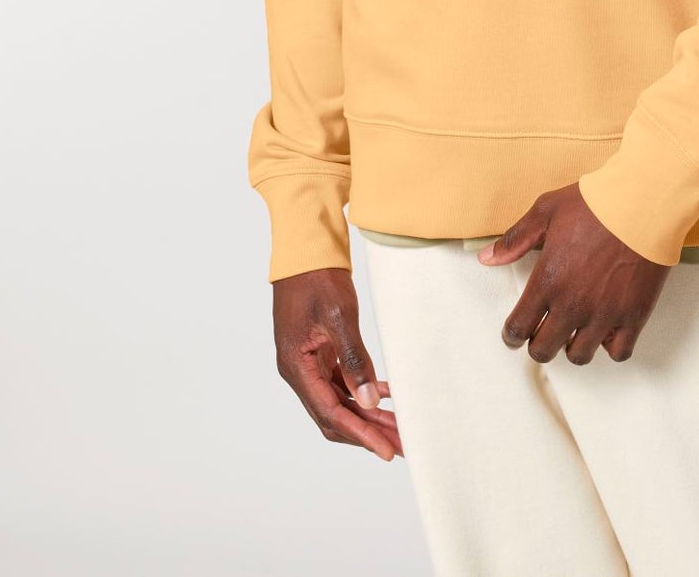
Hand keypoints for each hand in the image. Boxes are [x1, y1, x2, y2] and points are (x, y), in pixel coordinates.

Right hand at [271, 267, 402, 459]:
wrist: (305, 248)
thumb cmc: (317, 277)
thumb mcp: (339, 316)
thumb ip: (354, 359)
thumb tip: (369, 400)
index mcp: (296, 366)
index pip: (330, 413)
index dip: (361, 435)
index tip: (387, 450)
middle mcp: (298, 371)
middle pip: (334, 414)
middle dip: (368, 431)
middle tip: (402, 443)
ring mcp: (307, 362)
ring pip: (339, 400)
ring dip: (368, 414)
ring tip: (399, 426)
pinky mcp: (318, 353)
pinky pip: (340, 382)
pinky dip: (362, 390)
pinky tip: (386, 393)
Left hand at [479, 183, 669, 364]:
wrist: (642, 203)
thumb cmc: (595, 204)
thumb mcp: (545, 211)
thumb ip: (515, 239)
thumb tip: (487, 259)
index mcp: (548, 280)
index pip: (518, 328)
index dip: (511, 335)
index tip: (514, 333)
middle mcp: (572, 304)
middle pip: (544, 350)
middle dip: (538, 344)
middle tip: (543, 331)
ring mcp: (603, 314)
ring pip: (579, 356)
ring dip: (572, 346)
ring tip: (575, 329)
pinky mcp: (633, 316)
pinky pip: (618, 352)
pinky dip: (610, 345)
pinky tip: (606, 328)